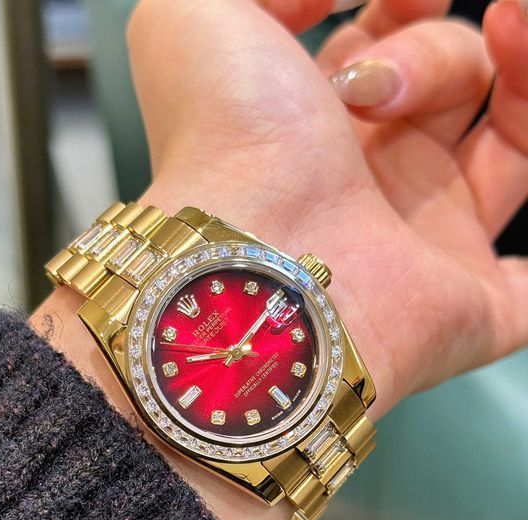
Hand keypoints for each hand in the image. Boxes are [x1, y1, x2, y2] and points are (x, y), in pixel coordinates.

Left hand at [33, 1, 527, 519]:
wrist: (260, 263)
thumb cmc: (230, 141)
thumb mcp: (207, 12)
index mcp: (320, 120)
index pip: (389, 45)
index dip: (407, 8)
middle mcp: (377, 178)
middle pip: (454, 84)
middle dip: (440, 51)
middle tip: (375, 90)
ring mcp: (430, 243)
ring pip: (514, 146)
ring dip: (525, 76)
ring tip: (510, 30)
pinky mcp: (472, 305)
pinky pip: (526, 286)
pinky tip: (525, 210)